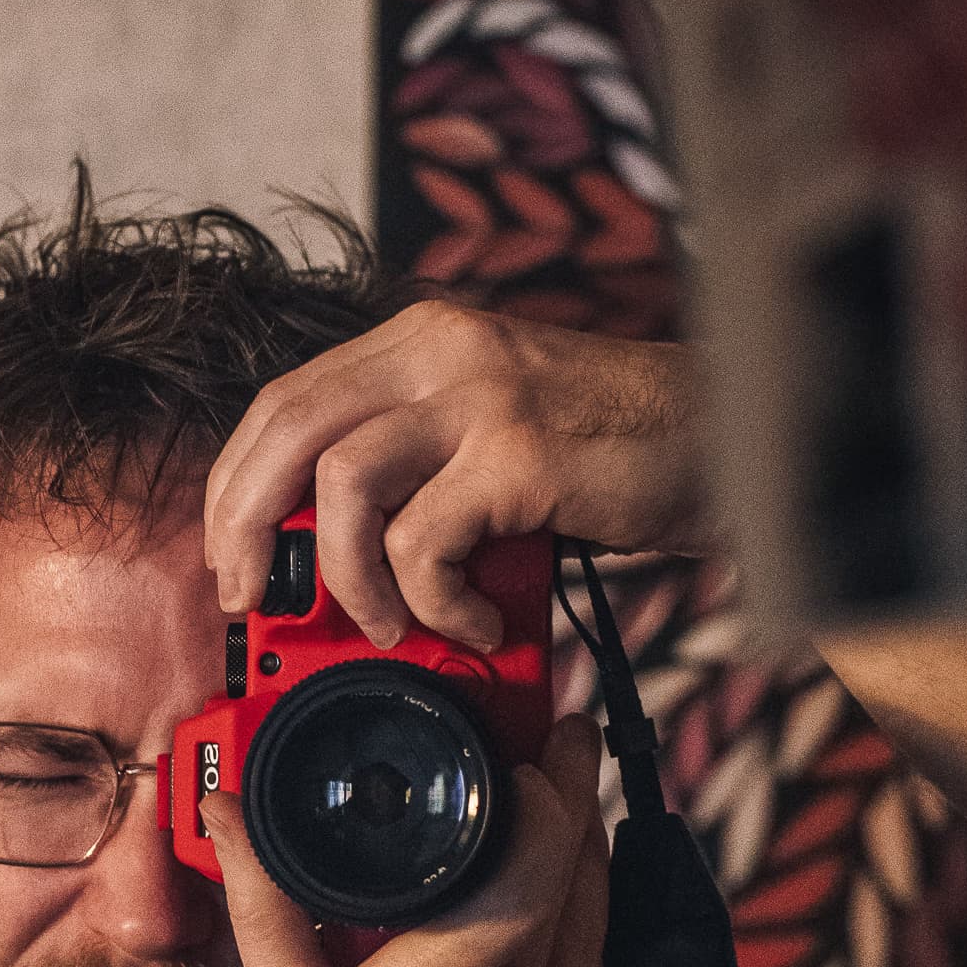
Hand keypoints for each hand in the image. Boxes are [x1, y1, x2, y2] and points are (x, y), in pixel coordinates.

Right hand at [202, 710, 610, 966]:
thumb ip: (269, 906)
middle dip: (574, 800)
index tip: (536, 733)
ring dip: (584, 869)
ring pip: (602, 934)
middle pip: (585, 878)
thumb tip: (237, 816)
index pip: (534, 858)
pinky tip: (539, 933)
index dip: (549, 781)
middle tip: (553, 748)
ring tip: (550, 823)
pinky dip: (576, 948)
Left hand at [204, 300, 708, 652]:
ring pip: (342, 485)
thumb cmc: (620, 454)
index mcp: (423, 339)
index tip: (233, 557)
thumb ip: (420, 473)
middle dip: (247, 526)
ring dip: (349, 578)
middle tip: (255, 601)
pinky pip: (423, 544)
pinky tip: (472, 618)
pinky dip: (432, 601)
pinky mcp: (519, 456)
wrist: (733, 438)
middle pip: (287, 429)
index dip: (237, 483)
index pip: (285, 400)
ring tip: (391, 626)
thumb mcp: (496, 442)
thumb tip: (336, 561)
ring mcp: (480, 397)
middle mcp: (442, 350)